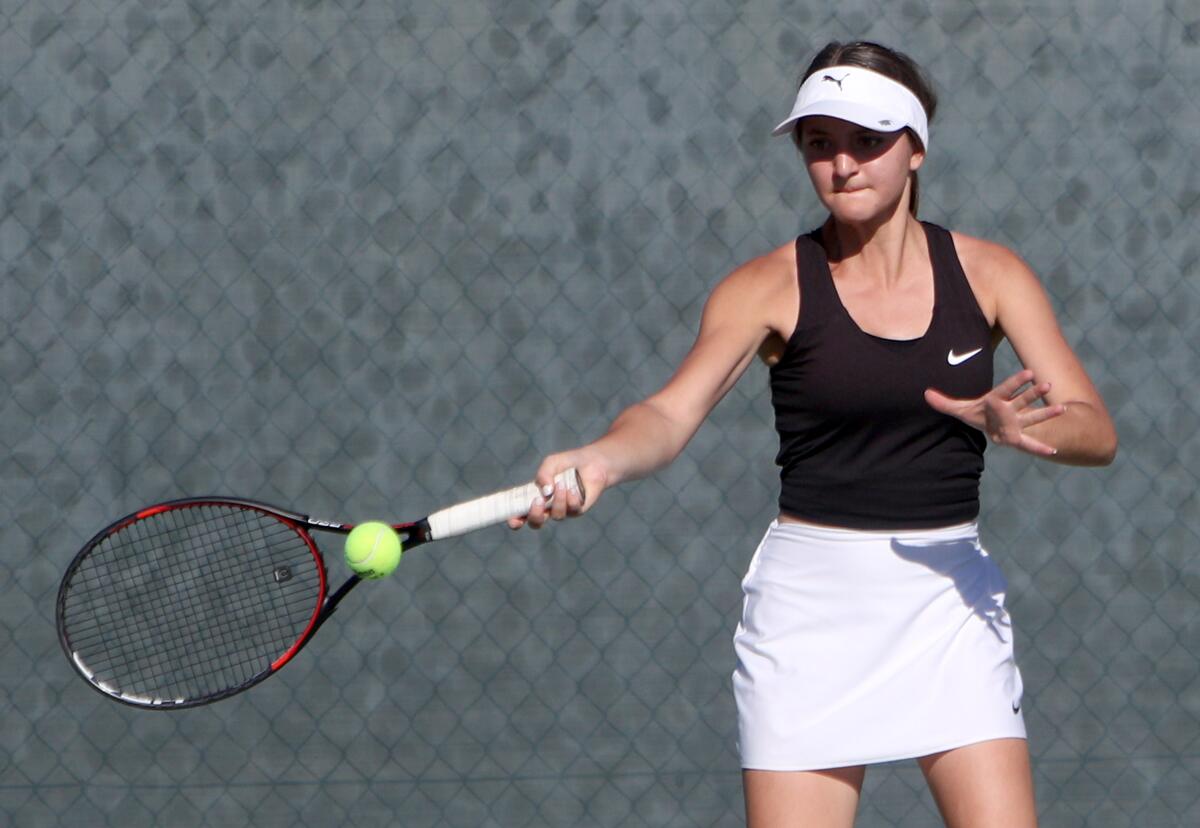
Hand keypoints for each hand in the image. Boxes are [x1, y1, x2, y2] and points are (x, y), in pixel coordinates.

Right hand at [507, 449, 607, 529]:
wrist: (592, 461)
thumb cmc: (567, 463)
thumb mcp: (551, 463)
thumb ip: (544, 474)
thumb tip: (545, 492)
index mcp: (535, 497)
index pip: (521, 514)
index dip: (515, 521)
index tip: (513, 520)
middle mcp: (548, 507)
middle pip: (536, 523)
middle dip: (535, 515)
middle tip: (538, 501)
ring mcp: (563, 510)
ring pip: (556, 515)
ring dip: (558, 501)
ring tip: (562, 484)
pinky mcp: (578, 510)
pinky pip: (572, 511)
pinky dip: (571, 499)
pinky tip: (573, 488)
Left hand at [924, 369, 1064, 456]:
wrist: (987, 424)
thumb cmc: (977, 414)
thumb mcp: (959, 409)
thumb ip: (944, 403)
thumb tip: (925, 394)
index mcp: (997, 400)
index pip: (1007, 388)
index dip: (1017, 381)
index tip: (1029, 373)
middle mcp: (1010, 409)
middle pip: (1023, 399)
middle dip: (1034, 393)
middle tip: (1047, 383)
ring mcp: (1016, 421)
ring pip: (1033, 416)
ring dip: (1047, 413)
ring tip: (1062, 409)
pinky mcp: (1017, 435)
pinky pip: (1030, 442)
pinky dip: (1040, 448)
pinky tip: (1053, 452)